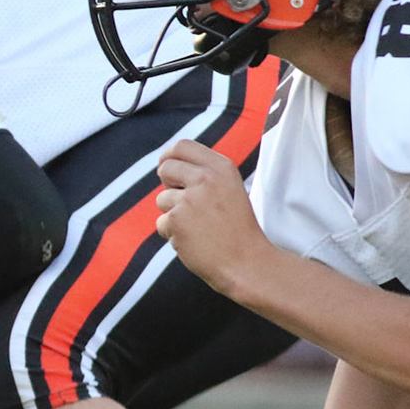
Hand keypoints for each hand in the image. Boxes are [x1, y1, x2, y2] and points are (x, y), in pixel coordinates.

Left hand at [155, 139, 270, 297]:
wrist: (248, 263)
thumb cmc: (238, 229)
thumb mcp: (230, 189)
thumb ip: (204, 174)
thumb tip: (167, 165)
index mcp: (222, 167)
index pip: (182, 146)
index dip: (170, 156)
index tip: (169, 168)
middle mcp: (205, 178)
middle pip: (165, 167)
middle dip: (167, 184)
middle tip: (184, 203)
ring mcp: (189, 199)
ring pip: (161, 199)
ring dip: (173, 214)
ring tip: (198, 227)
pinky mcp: (177, 220)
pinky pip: (162, 223)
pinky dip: (173, 234)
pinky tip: (195, 241)